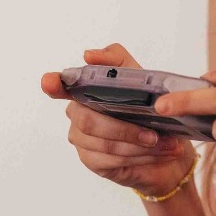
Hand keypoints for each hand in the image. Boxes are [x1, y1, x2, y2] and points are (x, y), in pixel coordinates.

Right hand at [41, 44, 196, 198]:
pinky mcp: (91, 160)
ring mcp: (81, 139)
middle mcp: (77, 114)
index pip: (60, 85)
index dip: (53, 83)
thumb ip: (117, 61)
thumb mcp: (142, 79)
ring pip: (105, 144)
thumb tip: (88, 55)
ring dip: (139, 145)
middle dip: (125, 129)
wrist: (167, 145)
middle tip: (154, 133)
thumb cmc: (150, 110)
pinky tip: (156, 154)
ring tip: (165, 143)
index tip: (49, 82)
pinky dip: (138, 157)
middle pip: (89, 121)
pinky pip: (110, 159)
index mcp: (85, 90)